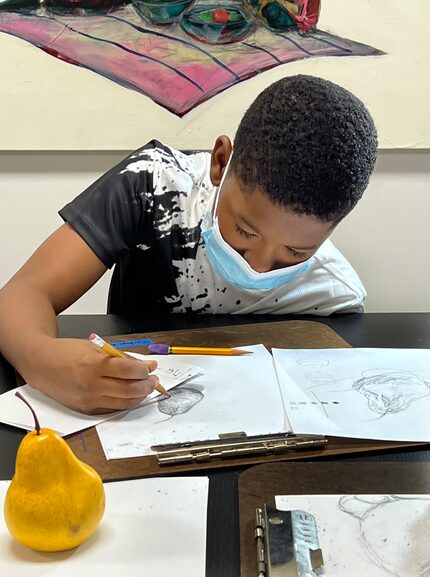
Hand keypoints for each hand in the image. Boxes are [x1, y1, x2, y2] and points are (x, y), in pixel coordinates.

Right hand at [27, 338, 158, 413]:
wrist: (42, 365)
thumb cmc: (68, 352)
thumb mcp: (96, 348)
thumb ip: (122, 357)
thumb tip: (145, 365)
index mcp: (95, 365)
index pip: (129, 370)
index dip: (144, 370)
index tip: (150, 367)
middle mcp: (92, 385)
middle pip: (129, 389)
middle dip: (146, 385)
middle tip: (153, 379)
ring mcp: (89, 399)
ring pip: (123, 402)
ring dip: (139, 396)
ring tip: (146, 387)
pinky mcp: (86, 409)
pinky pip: (112, 409)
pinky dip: (125, 403)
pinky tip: (131, 395)